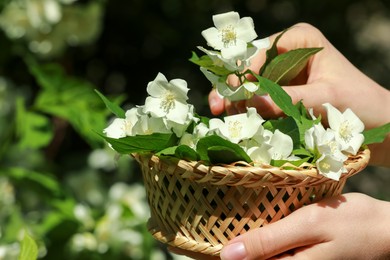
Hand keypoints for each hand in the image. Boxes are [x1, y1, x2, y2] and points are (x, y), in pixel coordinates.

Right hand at [208, 23, 389, 166]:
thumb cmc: (359, 105)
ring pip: (250, 85)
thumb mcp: (324, 98)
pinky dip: (246, 111)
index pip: (262, 50)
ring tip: (225, 117)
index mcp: (299, 40)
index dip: (246, 71)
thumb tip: (251, 102)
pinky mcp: (280, 94)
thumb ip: (288, 99)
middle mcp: (286, 53)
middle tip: (218, 106)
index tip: (235, 91)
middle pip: (250, 67)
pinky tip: (236, 121)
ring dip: (236, 101)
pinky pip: (257, 100)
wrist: (376, 125)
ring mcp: (281, 75)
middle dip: (235, 87)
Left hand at [218, 193, 389, 259]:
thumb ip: (269, 241)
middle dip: (237, 247)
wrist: (386, 228)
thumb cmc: (351, 223)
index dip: (226, 252)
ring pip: (265, 256)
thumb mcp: (307, 225)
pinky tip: (263, 223)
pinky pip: (278, 251)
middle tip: (219, 226)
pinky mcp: (303, 256)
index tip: (210, 238)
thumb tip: (228, 255)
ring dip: (251, 241)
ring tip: (235, 222)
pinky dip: (266, 238)